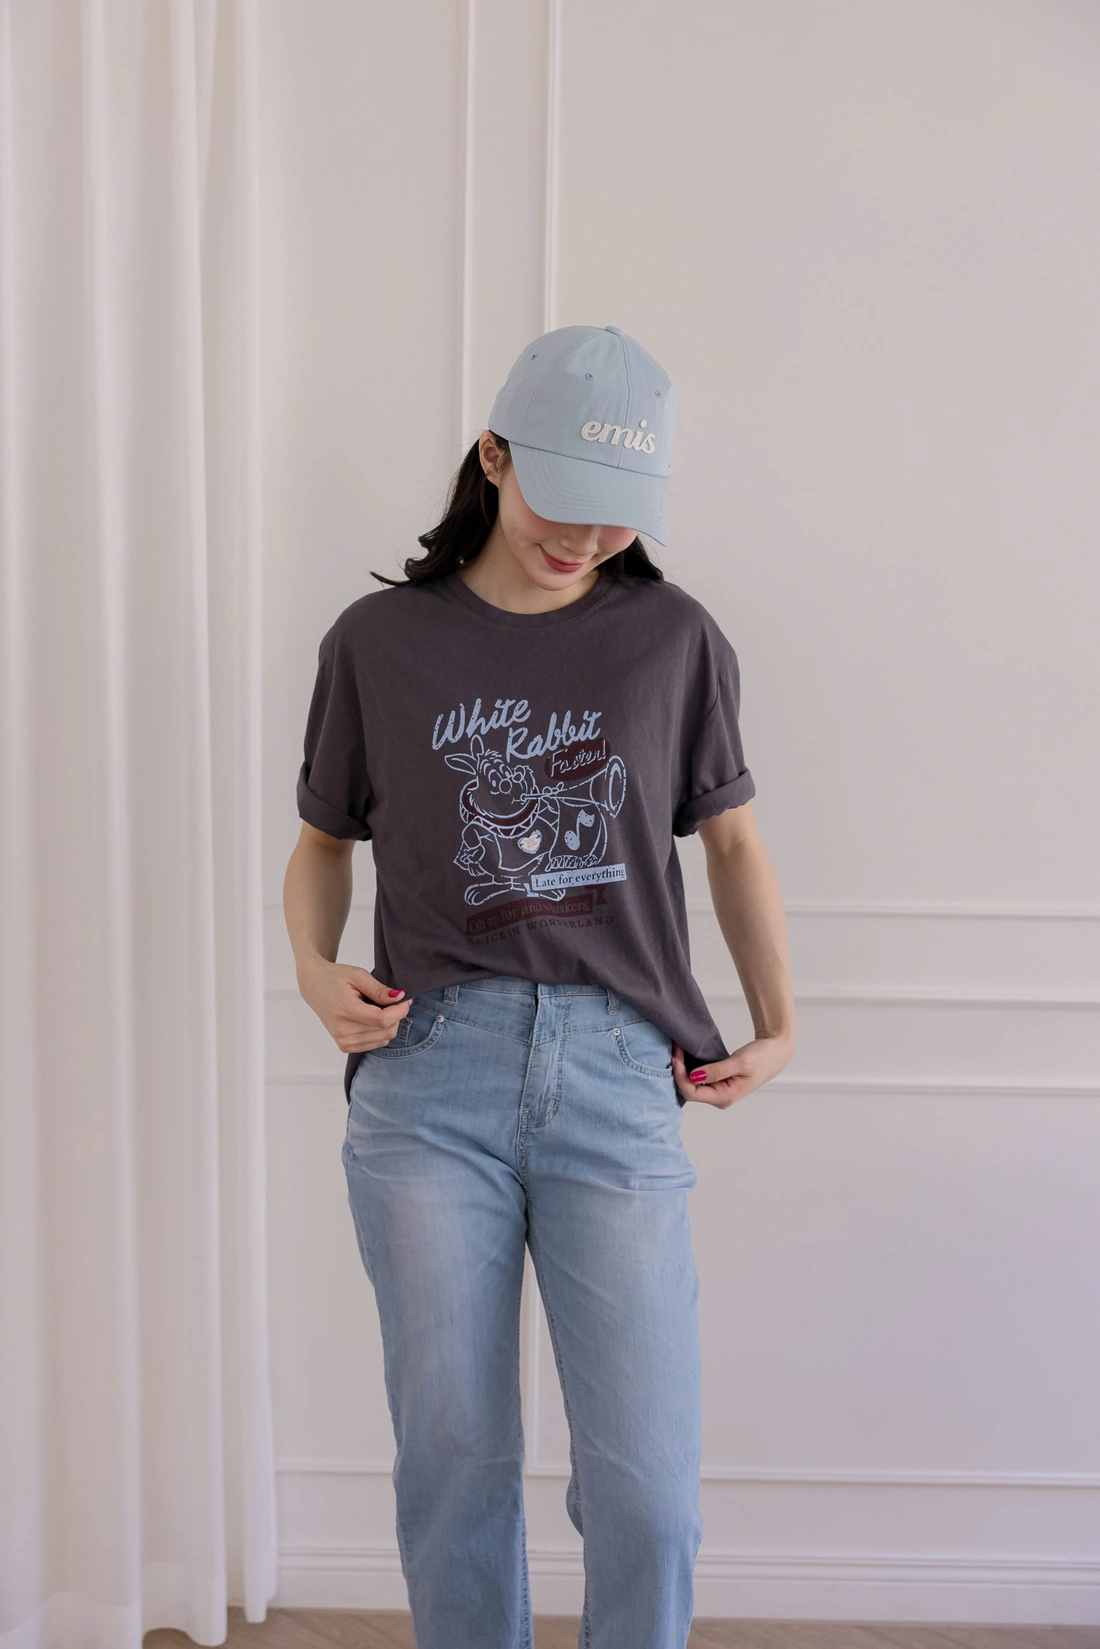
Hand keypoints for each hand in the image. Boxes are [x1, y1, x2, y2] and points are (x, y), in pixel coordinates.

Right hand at [297, 957, 412, 1053]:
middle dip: (395, 1016)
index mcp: (345, 1010)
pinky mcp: (344, 1046)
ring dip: (388, 1024)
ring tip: (376, 1007)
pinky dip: (380, 1031)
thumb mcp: (358, 975)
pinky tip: (371, 1018)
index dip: (400, 1011)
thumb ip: (380, 989)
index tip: (406, 999)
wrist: (314, 986)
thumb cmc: (334, 978)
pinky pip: (375, 1044)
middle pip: (386, 1031)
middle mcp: (343, 1031)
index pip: (382, 1019)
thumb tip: (400, 998)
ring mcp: (343, 1041)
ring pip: (383, 1039)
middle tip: (390, 1000)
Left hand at [671, 1032, 794, 1108]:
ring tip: (677, 1049)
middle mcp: (720, 1098)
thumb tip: (694, 1076)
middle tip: (674, 1048)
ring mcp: (718, 1091)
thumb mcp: (740, 1062)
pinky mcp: (718, 1083)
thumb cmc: (762, 1057)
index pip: (692, 1092)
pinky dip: (690, 1066)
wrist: (775, 1052)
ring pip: (692, 1084)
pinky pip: (698, 1078)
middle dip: (679, 1070)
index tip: (675, 1055)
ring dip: (683, 1068)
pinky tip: (685, 1054)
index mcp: (725, 1097)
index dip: (680, 1075)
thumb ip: (717, 1070)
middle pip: (689, 1090)